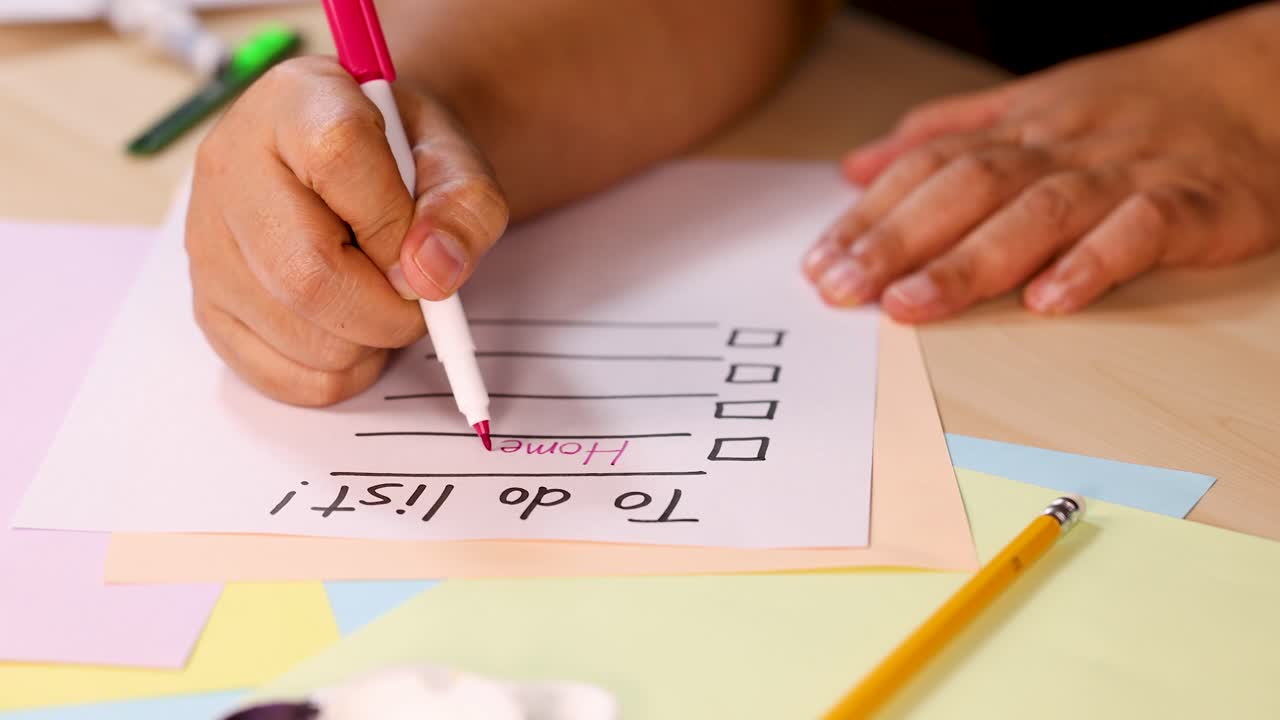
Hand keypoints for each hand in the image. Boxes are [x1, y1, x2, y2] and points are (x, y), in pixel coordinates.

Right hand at [187, 56, 507, 405]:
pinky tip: (351, 332)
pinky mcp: (206, 303)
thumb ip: (464, 208)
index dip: (395, 224)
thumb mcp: (457, 161)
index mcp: (294, 103)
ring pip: (296, 334)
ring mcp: (206, 240)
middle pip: (306, 272)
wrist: (361, 166)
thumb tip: (432, 276)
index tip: (422, 246)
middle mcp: (230, 166)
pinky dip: (337, 374)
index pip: (337, 159)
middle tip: (416, 299)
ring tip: (381, 303)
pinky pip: (278, 374)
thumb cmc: (405, 160)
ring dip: (368, 344)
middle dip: (387, 310)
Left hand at [804, 5, 1279, 321]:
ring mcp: (1127, 174)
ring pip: (1039, 212)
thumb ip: (940, 135)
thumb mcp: (1030, 105)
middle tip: (842, 289)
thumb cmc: (1132, 106)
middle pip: (968, 188)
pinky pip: (1140, 231)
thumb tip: (856, 166)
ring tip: (913, 305)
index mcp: (1021, 127)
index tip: (818, 263)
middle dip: (897, 240)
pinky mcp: (1193, 204)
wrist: (1261, 82)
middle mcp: (1063, 147)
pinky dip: (1094, 263)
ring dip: (970, 261)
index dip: (869, 215)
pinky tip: (1050, 300)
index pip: (928, 167)